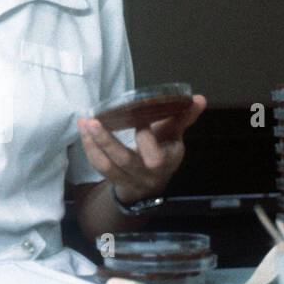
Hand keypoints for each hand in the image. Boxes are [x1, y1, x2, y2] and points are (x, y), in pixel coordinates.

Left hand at [76, 94, 206, 203]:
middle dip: (107, 141)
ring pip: (107, 166)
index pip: (155, 156)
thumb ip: (184, 117)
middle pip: (125, 160)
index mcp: (165, 162)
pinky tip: (83, 131)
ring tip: (83, 123)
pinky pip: (99, 167)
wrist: (150, 184)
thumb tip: (200, 98)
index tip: (139, 119)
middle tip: (93, 120)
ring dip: (92, 143)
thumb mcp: (175, 136)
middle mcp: (146, 174)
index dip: (146, 138)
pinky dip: (89, 149)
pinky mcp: (113, 180)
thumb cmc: (163, 152)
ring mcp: (128, 179)